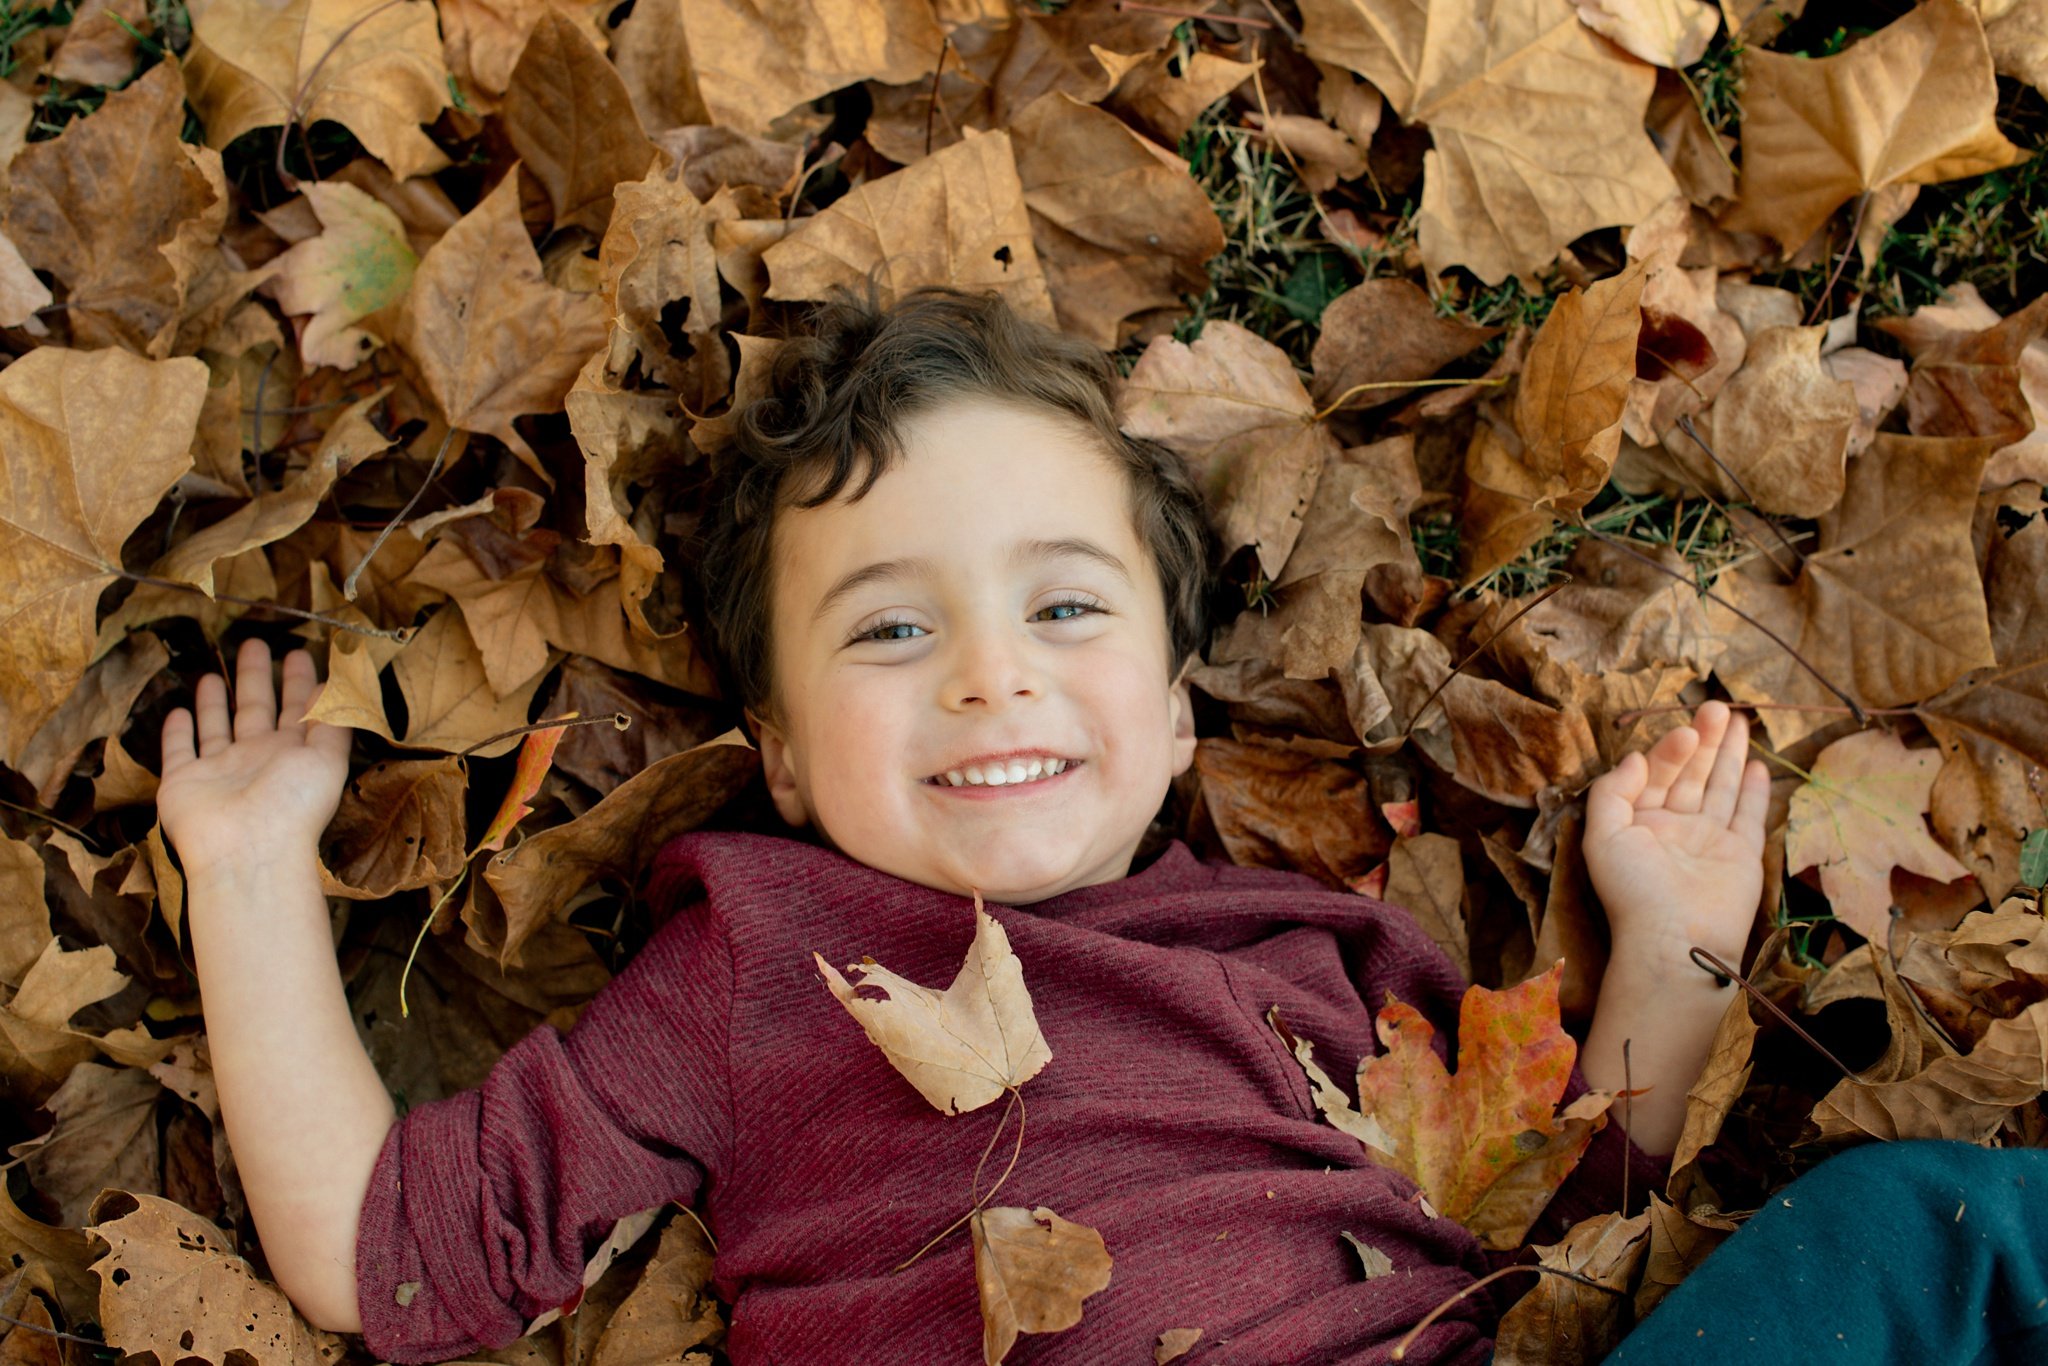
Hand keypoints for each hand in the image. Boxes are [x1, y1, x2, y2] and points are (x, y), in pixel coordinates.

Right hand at [158, 639, 352, 874]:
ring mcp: (219, 771)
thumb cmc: (293, 805)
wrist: (247, 851)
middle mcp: (256, 759)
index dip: (299, 681)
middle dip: (255, 677)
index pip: (297, 709)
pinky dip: (177, 732)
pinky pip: (178, 750)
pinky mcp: (184, 782)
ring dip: (215, 701)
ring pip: (216, 726)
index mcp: (293, 754)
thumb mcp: (327, 757)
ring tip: (213, 672)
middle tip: (254, 643)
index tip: (298, 653)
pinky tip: (177, 711)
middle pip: (255, 708)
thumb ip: (333, 720)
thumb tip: (335, 685)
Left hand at [1582, 700, 1767, 977]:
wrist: (1675, 940)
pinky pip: (1748, 816)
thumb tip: (1635, 758)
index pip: (1657, 775)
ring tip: (1739, 720)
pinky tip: (1757, 764)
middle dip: (1704, 741)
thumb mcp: (1604, 836)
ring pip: (1721, 788)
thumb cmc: (1634, 891)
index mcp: (1639, 823)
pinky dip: (1753, 791)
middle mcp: (1674, 828)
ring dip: (1729, 755)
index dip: (1669, 751)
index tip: (1684, 732)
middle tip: (1719, 707)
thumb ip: (1613, 792)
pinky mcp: (1741, 855)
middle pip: (1692, 775)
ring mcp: (1710, 841)